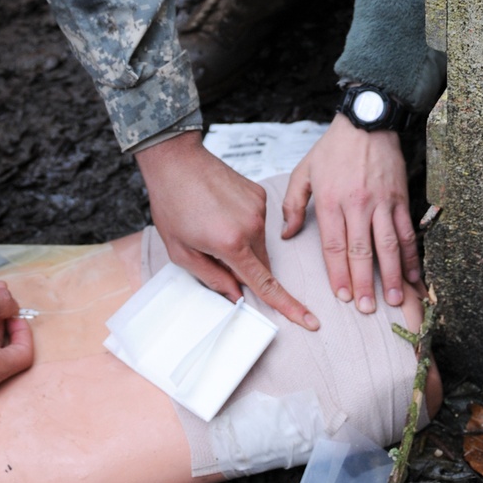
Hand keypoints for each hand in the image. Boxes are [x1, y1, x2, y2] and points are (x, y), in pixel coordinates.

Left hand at [135, 130, 318, 329]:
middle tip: (211, 249)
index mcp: (231, 243)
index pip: (265, 283)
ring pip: (258, 243)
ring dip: (242, 244)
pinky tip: (220, 210)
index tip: (309, 321)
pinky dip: (243, 225)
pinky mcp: (259, 194)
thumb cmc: (173, 204)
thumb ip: (212, 278)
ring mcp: (258, 207)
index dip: (288, 305)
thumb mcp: (181, 251)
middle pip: (261, 264)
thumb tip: (236, 294)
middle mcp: (251, 225)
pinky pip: (257, 222)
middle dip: (243, 267)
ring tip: (212, 224)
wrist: (176, 161)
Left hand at [281, 116, 421, 311]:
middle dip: (364, 283)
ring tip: (394, 300)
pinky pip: (407, 232)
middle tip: (367, 309)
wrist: (367, 121)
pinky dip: (411, 255)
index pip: (334, 246)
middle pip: (362, 251)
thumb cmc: (333, 148)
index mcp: (331, 201)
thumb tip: (286, 234)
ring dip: (392, 275)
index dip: (338, 273)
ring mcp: (382, 202)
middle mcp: (357, 204)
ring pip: (388, 245)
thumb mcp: (304, 171)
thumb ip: (293, 204)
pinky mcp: (400, 198)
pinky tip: (413, 275)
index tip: (341, 296)